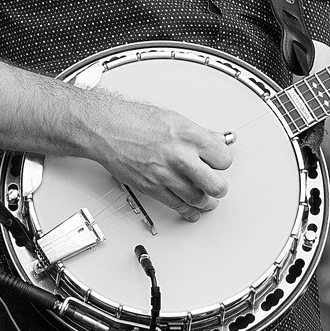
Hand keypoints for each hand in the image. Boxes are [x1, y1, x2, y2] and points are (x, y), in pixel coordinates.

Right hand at [88, 95, 232, 223]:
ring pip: (199, 199)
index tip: (218, 163)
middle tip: (217, 185)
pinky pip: (178, 206)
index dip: (221, 162)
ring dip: (206, 201)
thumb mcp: (174, 119)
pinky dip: (188, 211)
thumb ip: (200, 133)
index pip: (224, 159)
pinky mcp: (152, 188)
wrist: (106, 128)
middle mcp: (180, 156)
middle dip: (219, 187)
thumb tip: (220, 140)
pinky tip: (192, 210)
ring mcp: (166, 174)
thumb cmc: (134, 120)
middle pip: (217, 185)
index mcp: (189, 135)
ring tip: (207, 199)